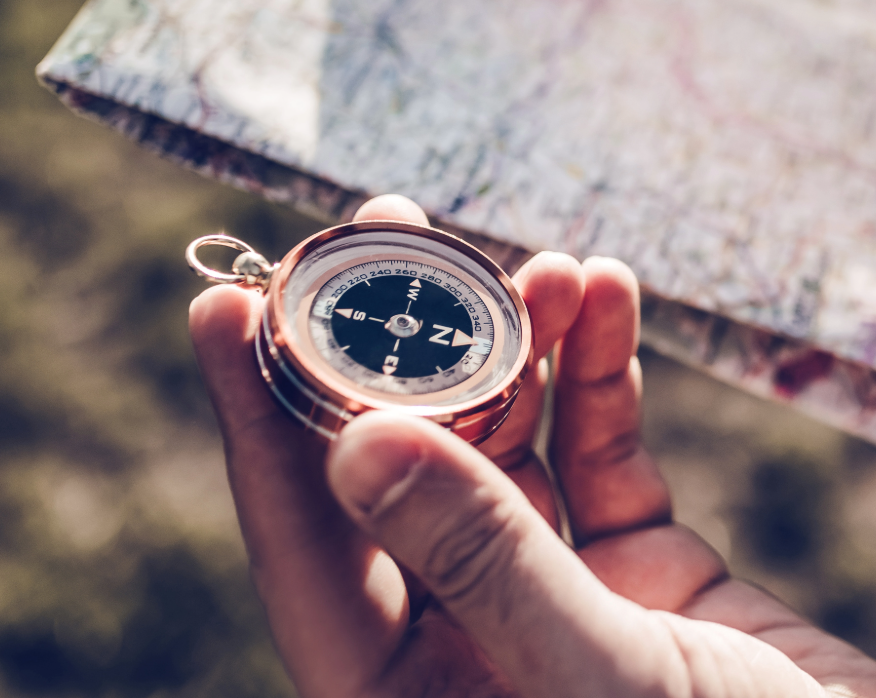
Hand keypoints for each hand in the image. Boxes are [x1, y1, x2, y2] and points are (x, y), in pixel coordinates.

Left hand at [189, 194, 875, 697]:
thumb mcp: (605, 675)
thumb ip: (487, 562)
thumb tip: (351, 446)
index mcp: (417, 697)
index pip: (309, 546)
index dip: (261, 422)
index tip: (227, 302)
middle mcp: (470, 644)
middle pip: (402, 472)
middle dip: (398, 346)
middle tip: (392, 226)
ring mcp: (558, 600)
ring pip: (510, 445)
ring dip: (521, 345)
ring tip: (546, 263)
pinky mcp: (648, 571)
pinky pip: (607, 452)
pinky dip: (604, 374)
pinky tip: (611, 294)